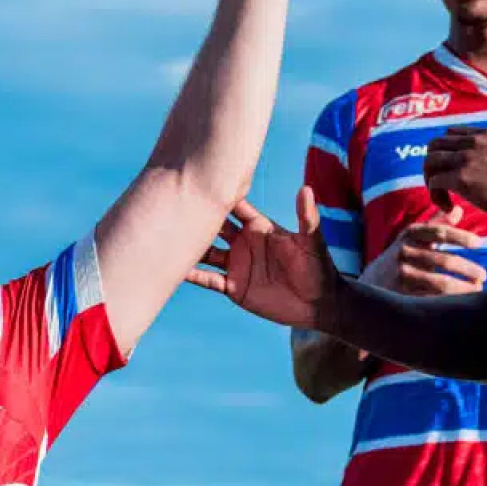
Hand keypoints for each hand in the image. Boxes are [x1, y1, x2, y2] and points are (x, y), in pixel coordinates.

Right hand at [186, 187, 338, 329]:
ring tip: (168, 237)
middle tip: (175, 205)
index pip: (235, 207)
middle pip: (214, 227)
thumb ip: (306, 216)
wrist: (317, 304)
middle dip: (197, 217)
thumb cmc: (318, 267)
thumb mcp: (312, 240)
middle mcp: (243, 243)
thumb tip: (305, 188)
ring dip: (190, 246)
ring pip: (206, 252)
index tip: (201, 181)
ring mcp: (236, 265)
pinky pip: (208, 279)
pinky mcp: (233, 287)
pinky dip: (192, 274)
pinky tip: (175, 269)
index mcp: (259, 228)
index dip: (220, 195)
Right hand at [361, 206, 486, 296]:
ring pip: (441, 282)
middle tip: (483, 275)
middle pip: (444, 260)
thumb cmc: (401, 257)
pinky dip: (450, 300)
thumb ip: (436, 225)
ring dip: (464, 287)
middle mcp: (404, 252)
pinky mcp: (402, 294)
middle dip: (468, 268)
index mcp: (410, 234)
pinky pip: (433, 298)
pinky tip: (462, 301)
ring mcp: (402, 274)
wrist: (370, 282)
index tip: (479, 243)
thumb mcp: (414, 238)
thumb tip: (458, 209)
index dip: (461, 236)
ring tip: (478, 290)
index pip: (439, 232)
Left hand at [424, 127, 486, 218]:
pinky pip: (434, 182)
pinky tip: (450, 208)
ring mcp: (467, 158)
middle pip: (434, 145)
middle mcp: (474, 141)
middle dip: (432, 166)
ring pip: (429, 162)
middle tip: (441, 186)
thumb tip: (471, 165)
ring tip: (443, 198)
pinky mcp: (462, 177)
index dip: (445, 154)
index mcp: (486, 135)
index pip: (450, 134)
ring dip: (430, 181)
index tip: (450, 172)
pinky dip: (436, 197)